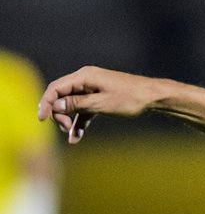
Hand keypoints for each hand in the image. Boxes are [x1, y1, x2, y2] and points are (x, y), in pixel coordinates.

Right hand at [37, 66, 159, 142]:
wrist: (154, 97)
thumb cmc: (131, 98)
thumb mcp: (102, 103)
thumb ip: (77, 104)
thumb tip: (56, 105)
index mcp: (84, 76)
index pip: (56, 88)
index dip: (46, 103)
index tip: (42, 119)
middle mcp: (86, 80)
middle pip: (62, 96)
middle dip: (59, 113)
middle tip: (63, 128)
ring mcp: (93, 88)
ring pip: (73, 104)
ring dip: (69, 120)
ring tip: (70, 136)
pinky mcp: (100, 97)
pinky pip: (84, 109)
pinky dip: (80, 121)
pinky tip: (77, 136)